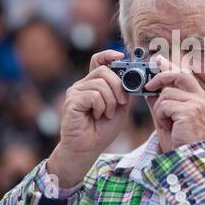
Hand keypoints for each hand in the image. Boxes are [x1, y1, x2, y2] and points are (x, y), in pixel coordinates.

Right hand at [48, 50, 129, 187]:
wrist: (88, 149)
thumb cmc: (102, 130)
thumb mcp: (121, 107)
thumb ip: (124, 91)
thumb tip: (133, 77)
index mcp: (94, 84)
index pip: (98, 60)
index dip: (109, 55)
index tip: (121, 57)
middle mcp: (82, 85)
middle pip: (104, 71)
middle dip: (119, 87)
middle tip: (121, 103)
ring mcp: (75, 92)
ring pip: (100, 84)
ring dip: (110, 101)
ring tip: (106, 114)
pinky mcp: (71, 101)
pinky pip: (93, 95)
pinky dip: (101, 107)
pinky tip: (97, 116)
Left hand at [144, 56, 204, 152]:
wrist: (188, 159)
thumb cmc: (181, 142)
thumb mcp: (168, 118)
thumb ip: (161, 102)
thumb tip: (149, 88)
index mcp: (200, 99)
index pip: (185, 75)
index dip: (170, 67)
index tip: (158, 60)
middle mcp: (202, 99)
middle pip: (179, 74)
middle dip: (161, 76)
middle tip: (148, 86)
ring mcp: (198, 104)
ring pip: (167, 94)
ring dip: (160, 109)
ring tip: (166, 123)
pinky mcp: (190, 111)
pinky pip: (165, 105)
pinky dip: (161, 116)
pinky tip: (169, 127)